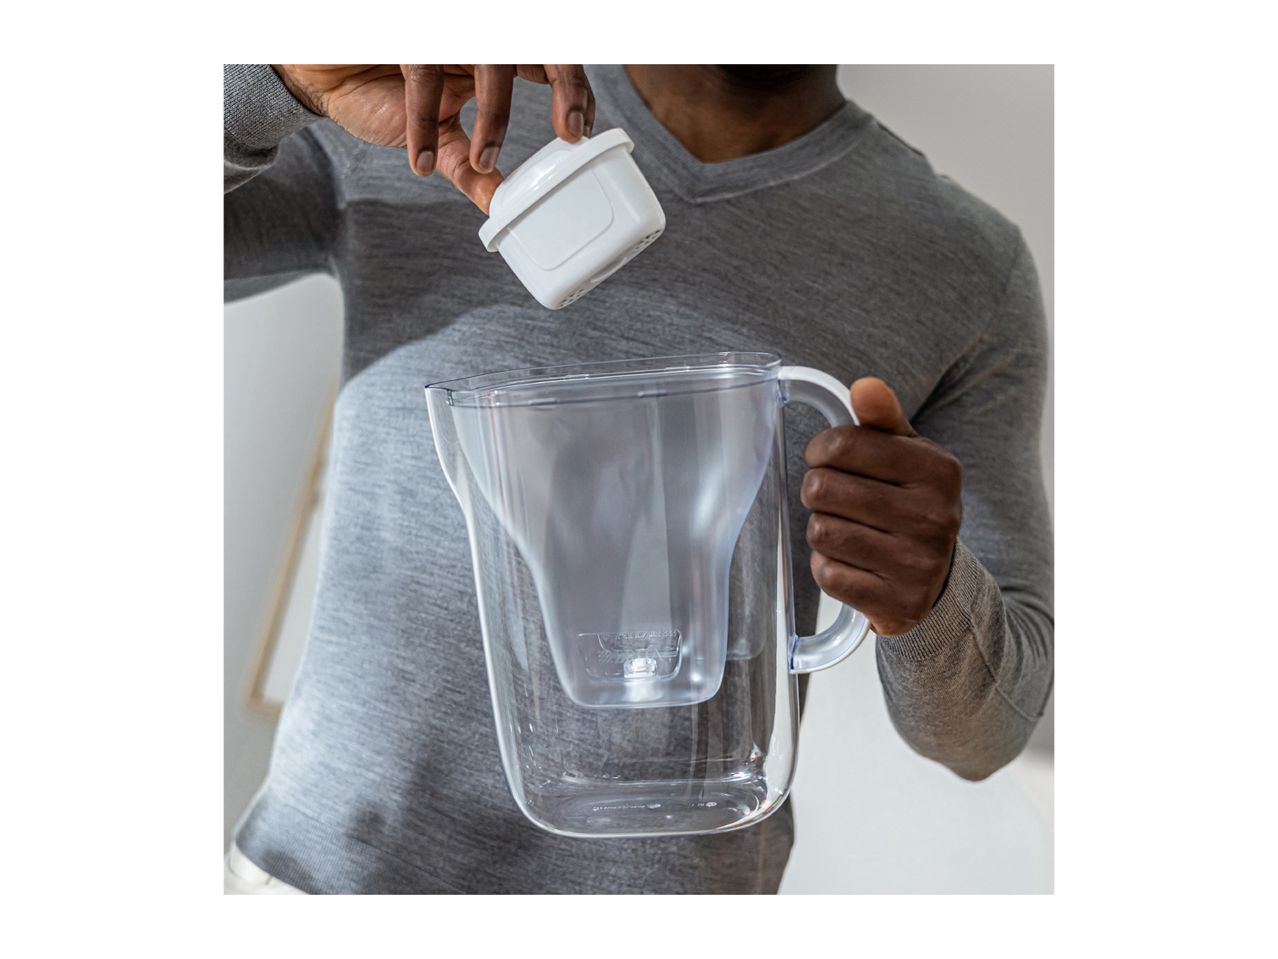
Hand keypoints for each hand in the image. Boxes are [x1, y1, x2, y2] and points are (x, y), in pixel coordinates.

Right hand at [271, 65, 594, 212]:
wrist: (323, 73)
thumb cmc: (383, 92)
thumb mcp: (437, 140)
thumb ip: (469, 168)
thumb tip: (501, 206)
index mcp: (497, 58)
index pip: (553, 65)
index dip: (575, 93)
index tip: (578, 134)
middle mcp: (479, 40)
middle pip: (541, 48)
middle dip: (565, 86)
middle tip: (571, 132)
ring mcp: (446, 33)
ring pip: (493, 59)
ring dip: (495, 117)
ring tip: (483, 161)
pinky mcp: (406, 35)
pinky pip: (426, 75)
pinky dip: (424, 122)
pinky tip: (419, 161)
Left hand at [801, 377, 962, 635]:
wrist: (937, 582)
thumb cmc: (909, 505)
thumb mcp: (907, 456)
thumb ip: (883, 419)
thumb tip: (865, 386)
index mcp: (939, 470)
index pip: (843, 444)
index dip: (820, 450)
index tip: (824, 459)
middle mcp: (935, 516)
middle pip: (823, 488)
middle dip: (816, 491)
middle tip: (832, 498)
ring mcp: (919, 564)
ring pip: (821, 532)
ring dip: (821, 530)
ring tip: (844, 530)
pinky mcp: (898, 603)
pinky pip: (828, 575)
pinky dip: (827, 568)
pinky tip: (850, 562)